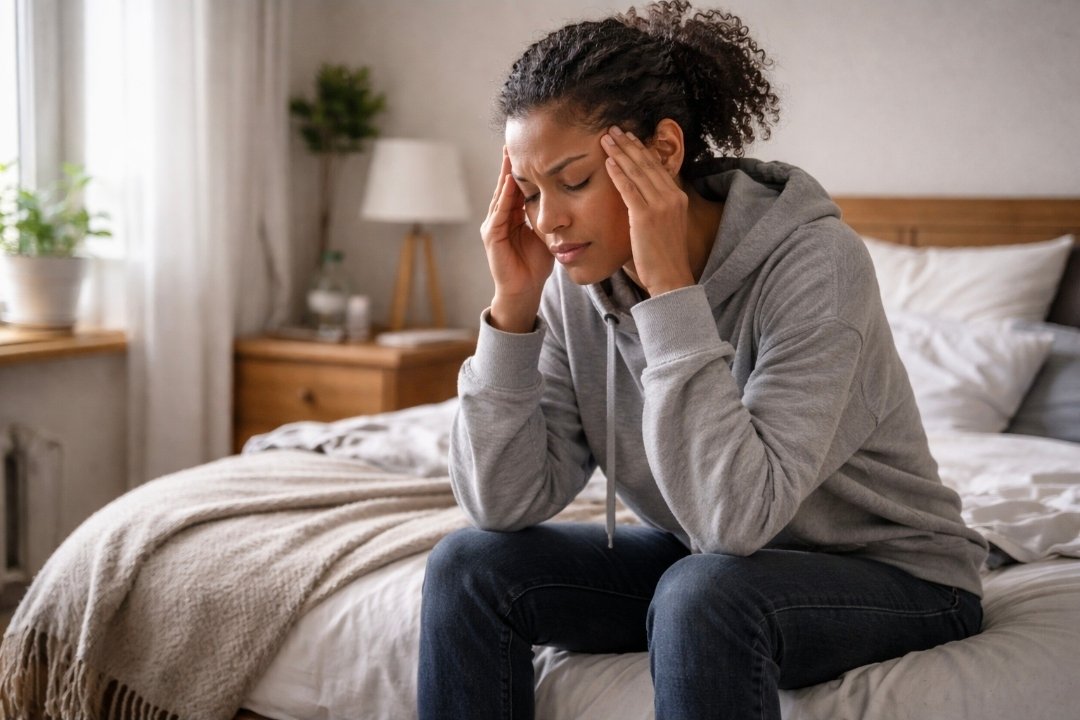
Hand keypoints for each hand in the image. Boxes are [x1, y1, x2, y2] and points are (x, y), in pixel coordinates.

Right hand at [481, 148, 554, 331]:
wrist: (525, 291)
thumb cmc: (536, 265)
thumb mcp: (547, 234)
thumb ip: (551, 217)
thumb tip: (570, 199)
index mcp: (513, 216)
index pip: (518, 186)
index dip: (523, 168)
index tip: (530, 147)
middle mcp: (500, 217)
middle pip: (506, 185)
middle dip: (510, 163)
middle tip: (514, 139)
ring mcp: (493, 226)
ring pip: (501, 194)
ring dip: (506, 174)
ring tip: (510, 153)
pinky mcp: (491, 236)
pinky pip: (499, 212)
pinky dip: (505, 196)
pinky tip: (511, 181)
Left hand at [601, 126, 692, 295]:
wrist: (670, 277)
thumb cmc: (663, 256)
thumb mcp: (665, 225)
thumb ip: (655, 207)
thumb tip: (639, 196)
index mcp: (677, 197)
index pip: (657, 166)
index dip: (641, 149)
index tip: (628, 137)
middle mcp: (671, 197)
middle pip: (646, 163)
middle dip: (628, 144)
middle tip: (612, 130)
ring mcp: (660, 205)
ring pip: (637, 172)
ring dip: (620, 153)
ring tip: (606, 139)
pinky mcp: (645, 216)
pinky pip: (629, 189)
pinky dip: (618, 174)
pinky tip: (608, 162)